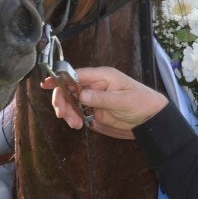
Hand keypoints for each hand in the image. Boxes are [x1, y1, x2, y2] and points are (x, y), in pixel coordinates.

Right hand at [43, 65, 167, 134]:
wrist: (150, 117)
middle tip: (64, 116)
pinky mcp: (94, 108)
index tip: (47, 85)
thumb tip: (81, 95)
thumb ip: (101, 98)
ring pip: (71, 100)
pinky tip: (77, 124)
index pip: (76, 74)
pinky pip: (77, 110)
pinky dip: (73, 117)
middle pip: (69, 88)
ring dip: (68, 111)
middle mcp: (95, 84)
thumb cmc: (141, 102)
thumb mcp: (122, 100)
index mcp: (102, 76)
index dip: (60, 78)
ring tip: (74, 125)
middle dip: (63, 101)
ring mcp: (93, 96)